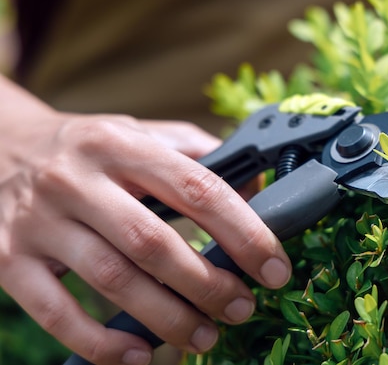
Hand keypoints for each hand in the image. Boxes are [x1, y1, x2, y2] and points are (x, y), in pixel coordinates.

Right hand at [0, 81, 291, 364]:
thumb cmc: (88, 147)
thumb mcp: (140, 133)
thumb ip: (197, 153)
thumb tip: (257, 189)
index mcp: (120, 144)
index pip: (197, 188)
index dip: (244, 232)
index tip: (274, 268)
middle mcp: (75, 179)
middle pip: (154, 242)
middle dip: (209, 285)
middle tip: (243, 309)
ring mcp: (38, 221)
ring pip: (112, 280)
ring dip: (168, 318)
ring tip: (207, 336)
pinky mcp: (9, 260)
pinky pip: (55, 312)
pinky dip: (100, 342)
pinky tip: (139, 355)